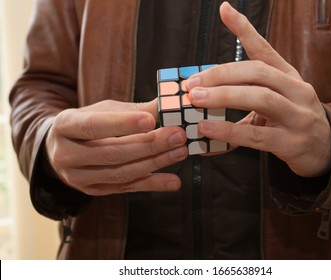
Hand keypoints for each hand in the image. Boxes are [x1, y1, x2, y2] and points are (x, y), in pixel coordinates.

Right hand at [45, 99, 187, 195]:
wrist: (63, 149)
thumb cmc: (88, 124)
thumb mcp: (104, 110)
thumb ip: (134, 110)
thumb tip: (168, 104)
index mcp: (65, 126)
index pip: (93, 126)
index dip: (122, 124)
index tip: (151, 120)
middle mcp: (66, 155)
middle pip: (112, 152)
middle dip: (148, 145)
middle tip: (176, 136)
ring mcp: (78, 178)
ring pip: (121, 173)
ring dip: (154, 163)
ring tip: (179, 152)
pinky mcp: (93, 191)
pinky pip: (127, 188)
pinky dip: (152, 184)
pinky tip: (173, 181)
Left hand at [186, 2, 330, 177]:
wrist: (325, 149)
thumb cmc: (292, 119)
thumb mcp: (276, 98)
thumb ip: (246, 92)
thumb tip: (205, 92)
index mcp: (288, 76)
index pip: (265, 49)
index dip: (245, 29)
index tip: (224, 10)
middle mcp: (296, 90)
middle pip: (258, 72)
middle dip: (221, 74)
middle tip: (193, 83)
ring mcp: (297, 116)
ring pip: (260, 98)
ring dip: (224, 96)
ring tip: (196, 100)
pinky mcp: (291, 142)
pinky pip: (256, 136)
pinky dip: (229, 130)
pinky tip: (207, 128)